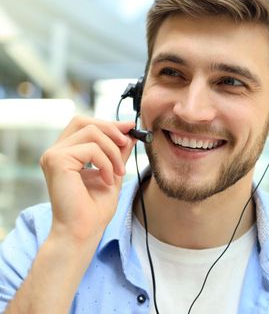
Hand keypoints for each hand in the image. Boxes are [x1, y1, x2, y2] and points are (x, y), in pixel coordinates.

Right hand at [40, 116, 136, 243]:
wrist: (83, 231)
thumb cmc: (94, 209)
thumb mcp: (112, 173)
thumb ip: (117, 152)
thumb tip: (128, 132)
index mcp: (66, 154)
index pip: (84, 125)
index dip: (108, 123)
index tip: (130, 128)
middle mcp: (56, 152)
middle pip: (84, 122)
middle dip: (111, 129)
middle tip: (128, 143)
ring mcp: (54, 155)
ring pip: (92, 133)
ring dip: (113, 152)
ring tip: (118, 173)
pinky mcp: (57, 161)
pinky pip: (91, 149)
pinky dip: (107, 163)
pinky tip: (108, 180)